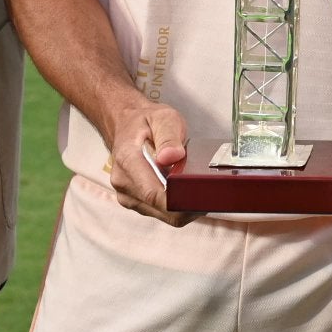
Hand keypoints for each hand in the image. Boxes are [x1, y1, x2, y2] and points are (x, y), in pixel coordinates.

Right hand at [101, 98, 191, 224]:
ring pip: (162, 214)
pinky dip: (175, 205)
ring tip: (194, 186)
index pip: (153, 193)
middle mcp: (123, 182)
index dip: (180, 201)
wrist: (127, 125)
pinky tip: (184, 190)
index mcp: (127, 160)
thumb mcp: (162, 117)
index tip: (201, 197)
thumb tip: (171, 156)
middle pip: (161, 209)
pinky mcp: (134, 201)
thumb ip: (168, 136)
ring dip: (181, 206)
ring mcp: (127, 195)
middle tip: (208, 191)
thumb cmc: (146, 121)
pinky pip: (160, 212)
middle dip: (186, 204)